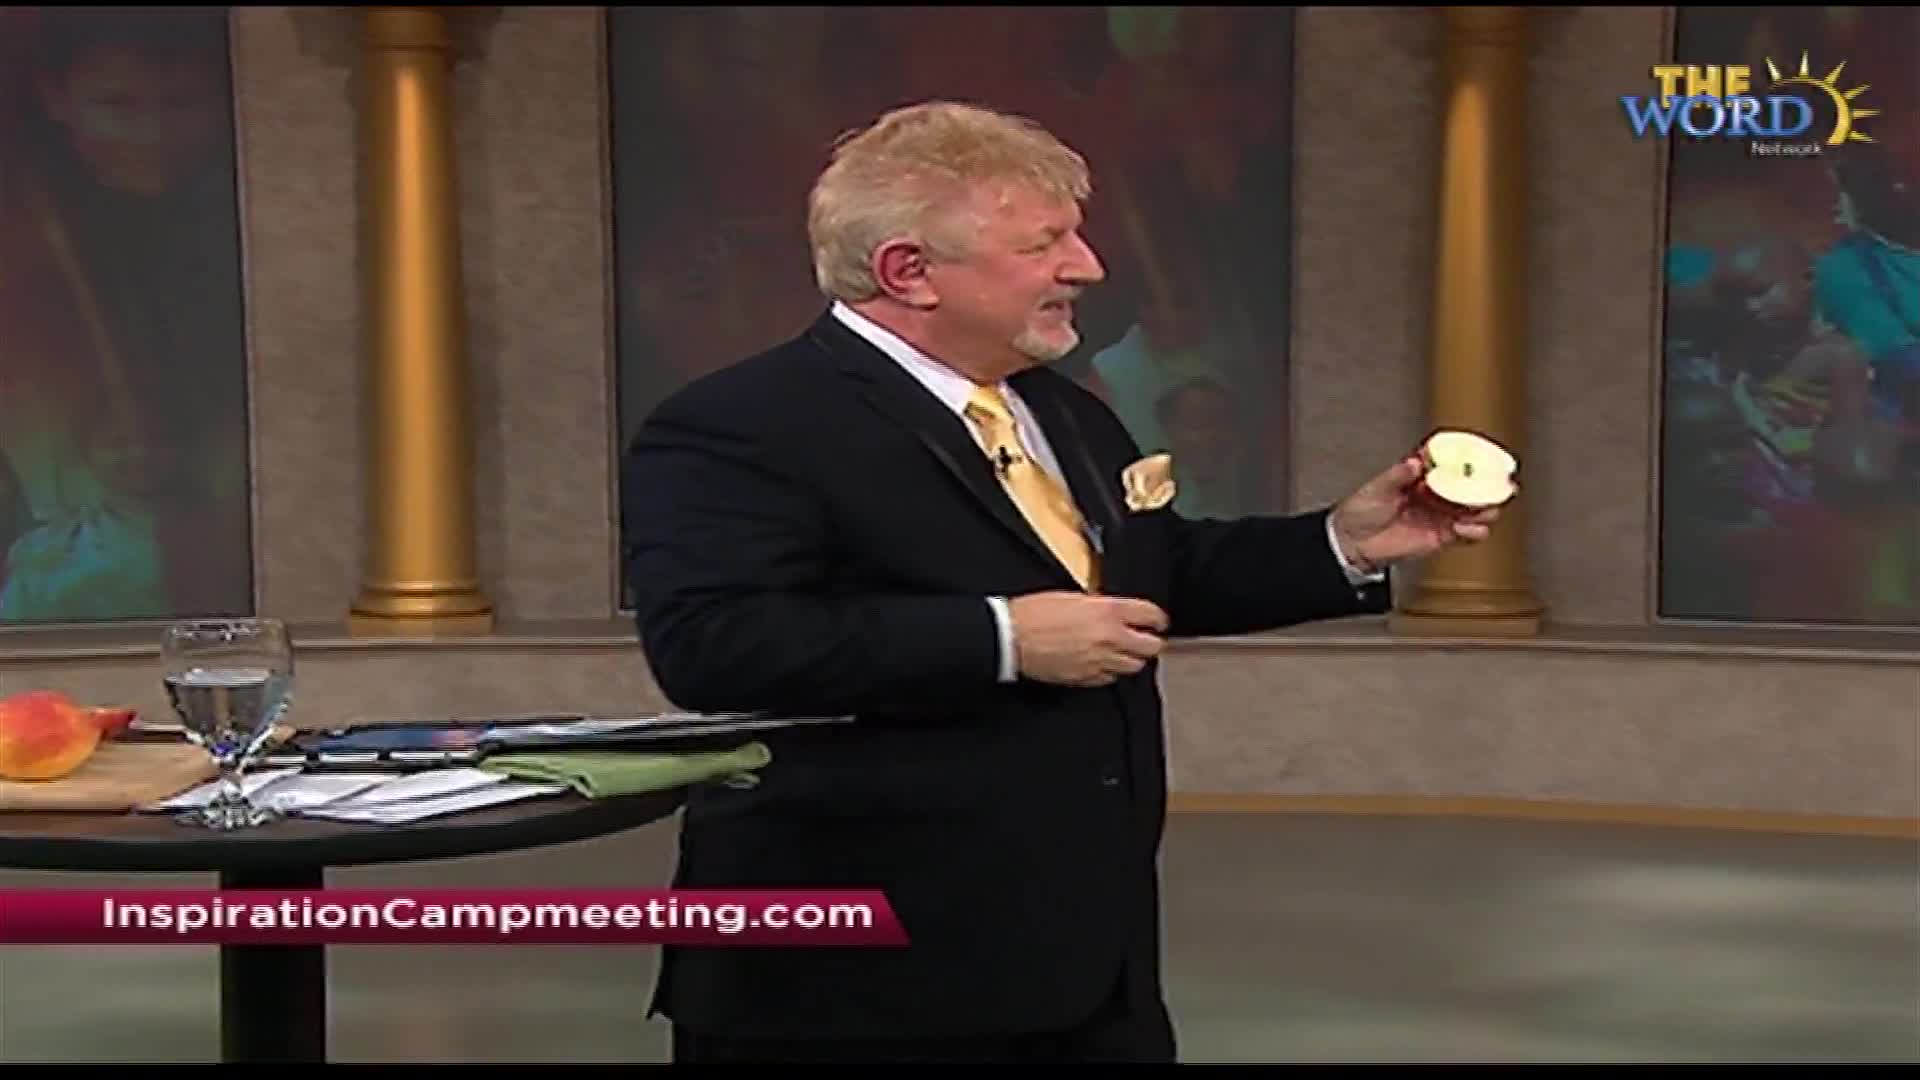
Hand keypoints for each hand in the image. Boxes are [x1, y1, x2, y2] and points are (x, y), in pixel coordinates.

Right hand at [1008, 592, 1168, 687]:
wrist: (1012, 637)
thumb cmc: (1033, 614)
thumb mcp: (1072, 597)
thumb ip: (1100, 605)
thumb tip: (1113, 611)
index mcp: (1108, 611)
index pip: (1150, 615)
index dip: (1157, 618)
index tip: (1157, 621)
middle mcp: (1109, 638)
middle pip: (1151, 647)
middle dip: (1150, 642)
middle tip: (1146, 639)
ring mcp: (1099, 661)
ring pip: (1134, 667)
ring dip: (1132, 659)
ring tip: (1125, 653)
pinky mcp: (1086, 678)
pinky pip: (1110, 678)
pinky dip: (1110, 672)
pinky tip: (1103, 663)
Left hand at [1329, 455, 1503, 571]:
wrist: (1353, 544)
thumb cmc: (1361, 511)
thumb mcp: (1377, 488)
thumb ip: (1397, 476)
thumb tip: (1415, 462)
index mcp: (1421, 476)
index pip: (1450, 463)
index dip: (1469, 458)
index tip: (1484, 454)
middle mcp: (1436, 493)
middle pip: (1470, 486)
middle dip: (1488, 483)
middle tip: (1498, 481)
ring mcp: (1441, 514)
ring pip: (1475, 509)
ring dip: (1486, 507)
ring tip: (1488, 506)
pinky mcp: (1442, 536)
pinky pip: (1468, 533)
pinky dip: (1475, 530)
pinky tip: (1469, 526)